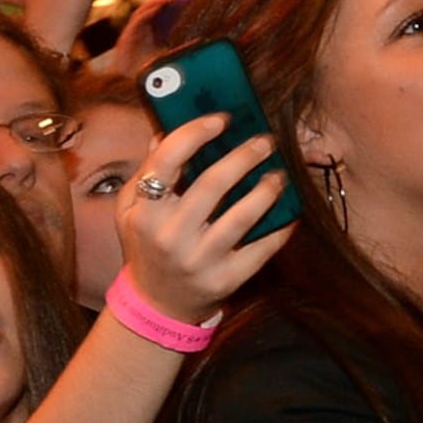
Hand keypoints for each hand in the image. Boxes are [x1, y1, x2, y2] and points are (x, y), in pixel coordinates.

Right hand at [116, 114, 296, 322]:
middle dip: (244, 156)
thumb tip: (166, 127)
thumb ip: (147, 170)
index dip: (194, 134)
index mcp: (145, 212)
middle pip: (212, 184)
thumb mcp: (132, 210)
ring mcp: (199, 260)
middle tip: (265, 141)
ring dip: (266, 189)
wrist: (158, 303)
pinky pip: (261, 249)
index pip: (166, 161)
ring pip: (242, 216)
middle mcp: (170, 236)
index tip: (222, 119)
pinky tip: (290, 211)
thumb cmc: (148, 244)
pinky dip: (281, 227)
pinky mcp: (225, 280)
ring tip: (279, 174)